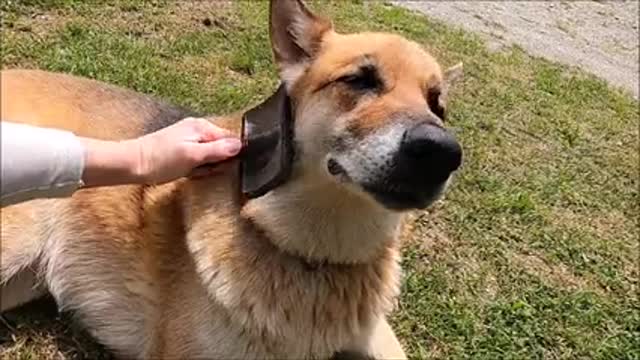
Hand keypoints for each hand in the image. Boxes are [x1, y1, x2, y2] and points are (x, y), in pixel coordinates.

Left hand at [80, 117, 241, 187]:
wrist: (131, 164)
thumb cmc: (160, 160)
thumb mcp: (194, 156)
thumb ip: (218, 150)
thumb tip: (240, 145)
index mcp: (202, 127)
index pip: (230, 139)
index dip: (230, 155)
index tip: (220, 166)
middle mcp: (197, 129)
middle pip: (221, 148)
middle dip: (216, 163)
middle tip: (202, 170)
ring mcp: (189, 139)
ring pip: (210, 156)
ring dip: (205, 167)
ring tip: (191, 171)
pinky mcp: (181, 149)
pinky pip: (199, 160)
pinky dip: (196, 168)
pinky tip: (186, 172)